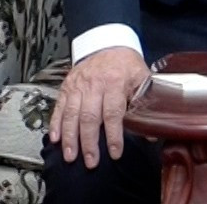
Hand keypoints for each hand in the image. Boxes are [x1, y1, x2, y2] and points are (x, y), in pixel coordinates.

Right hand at [49, 46, 149, 168]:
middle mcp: (93, 85)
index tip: (114, 152)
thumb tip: (151, 129)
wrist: (107, 44)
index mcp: (115, 82)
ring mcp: (77, 87)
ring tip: (70, 156)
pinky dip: (55, 125)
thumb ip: (145, 103)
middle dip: (89, 143)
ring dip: (70, 139)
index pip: (113, 113)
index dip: (113, 135)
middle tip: (91, 161)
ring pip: (71, 115)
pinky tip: (55, 139)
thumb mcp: (142, 78)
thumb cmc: (126, 64)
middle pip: (89, 118)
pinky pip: (58, 108)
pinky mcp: (66, 88)